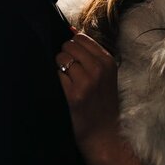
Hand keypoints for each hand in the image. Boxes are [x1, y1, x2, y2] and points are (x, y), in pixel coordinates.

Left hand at [55, 33, 119, 152]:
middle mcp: (99, 68)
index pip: (81, 38)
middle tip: (69, 73)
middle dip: (65, 56)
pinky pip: (56, 74)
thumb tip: (71, 30)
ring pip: (61, 58)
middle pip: (69, 45)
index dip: (72, 48)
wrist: (104, 134)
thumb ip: (90, 54)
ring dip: (59, 68)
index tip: (75, 61)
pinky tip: (63, 91)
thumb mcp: (105, 75)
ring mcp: (87, 81)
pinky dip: (56, 80)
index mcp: (108, 61)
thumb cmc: (102, 104)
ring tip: (67, 82)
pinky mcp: (74, 94)